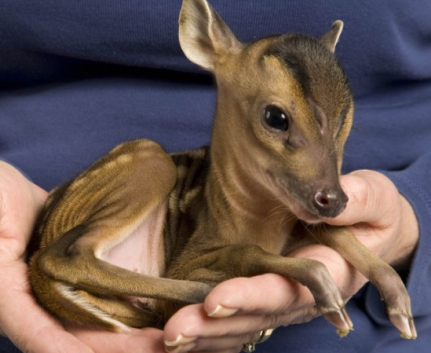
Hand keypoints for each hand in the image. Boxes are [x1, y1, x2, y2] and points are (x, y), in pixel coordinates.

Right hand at [0, 159, 164, 352]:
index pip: (35, 333)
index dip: (69, 349)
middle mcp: (24, 306)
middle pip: (70, 342)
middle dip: (114, 350)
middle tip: (160, 347)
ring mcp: (45, 299)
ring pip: (86, 331)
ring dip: (124, 341)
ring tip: (164, 338)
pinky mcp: (62, 287)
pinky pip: (92, 310)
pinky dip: (121, 317)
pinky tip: (152, 315)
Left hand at [163, 170, 418, 352]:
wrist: (365, 231)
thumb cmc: (370, 212)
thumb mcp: (375, 199)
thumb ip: (362, 200)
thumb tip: (333, 206)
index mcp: (325, 275)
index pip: (286, 292)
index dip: (252, 297)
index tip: (216, 300)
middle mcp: (295, 298)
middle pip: (253, 318)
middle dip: (214, 326)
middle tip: (174, 329)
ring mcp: (274, 302)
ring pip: (236, 327)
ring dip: (200, 335)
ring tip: (162, 337)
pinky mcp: (257, 298)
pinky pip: (228, 321)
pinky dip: (199, 332)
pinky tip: (161, 336)